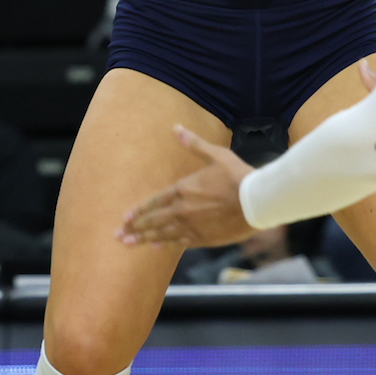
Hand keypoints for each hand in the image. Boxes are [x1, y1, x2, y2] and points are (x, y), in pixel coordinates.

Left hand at [119, 127, 255, 249]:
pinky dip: (166, 244)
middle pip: (153, 221)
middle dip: (134, 228)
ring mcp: (193, 226)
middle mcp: (183, 210)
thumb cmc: (237, 175)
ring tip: (129, 244)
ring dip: (144, 239)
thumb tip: (176, 128)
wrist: (257, 201)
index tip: (124, 218)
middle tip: (117, 236)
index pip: (154, 202)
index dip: (138, 211)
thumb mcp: (216, 155)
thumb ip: (194, 144)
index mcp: (183, 189)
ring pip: (163, 234)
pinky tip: (157, 246)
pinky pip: (180, 242)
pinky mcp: (205, 238)